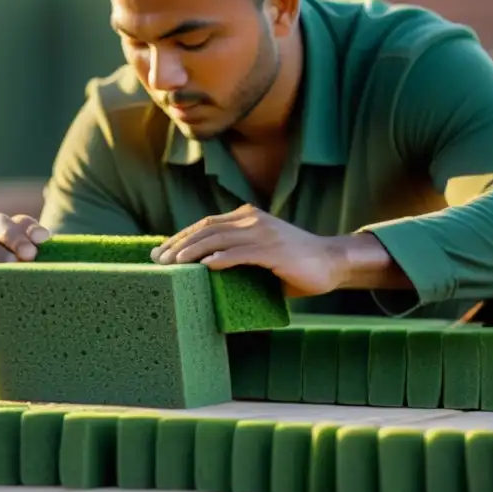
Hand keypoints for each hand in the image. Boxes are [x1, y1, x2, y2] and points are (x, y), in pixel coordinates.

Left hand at [150, 204, 347, 298]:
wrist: (332, 262)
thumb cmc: (294, 264)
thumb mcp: (261, 253)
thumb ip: (237, 255)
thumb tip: (205, 273)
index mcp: (248, 218)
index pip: (206, 224)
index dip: (181, 237)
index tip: (161, 252)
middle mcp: (253, 221)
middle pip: (207, 229)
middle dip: (180, 244)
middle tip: (160, 261)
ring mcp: (264, 234)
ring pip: (219, 239)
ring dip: (193, 251)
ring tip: (174, 264)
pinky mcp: (274, 251)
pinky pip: (242, 254)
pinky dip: (222, 259)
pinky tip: (206, 267)